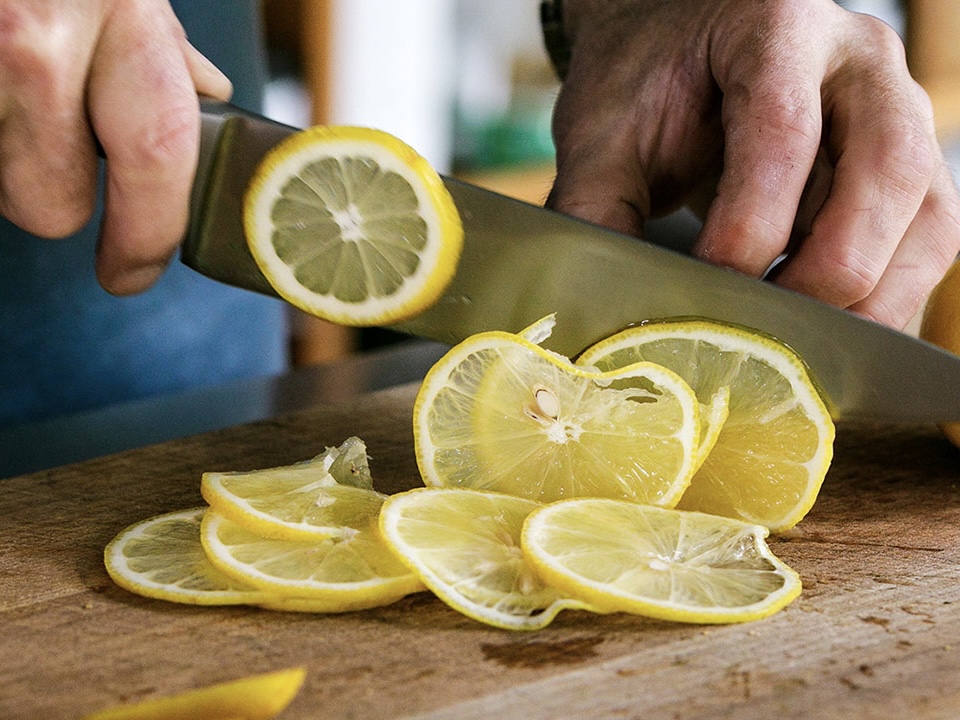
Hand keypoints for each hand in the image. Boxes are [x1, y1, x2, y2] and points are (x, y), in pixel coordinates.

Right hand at [0, 0, 231, 293]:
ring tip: (9, 96)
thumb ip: (159, 42)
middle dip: (56, 195)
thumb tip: (207, 94)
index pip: (158, 156)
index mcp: (121, 11)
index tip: (133, 273)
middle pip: (52, 204)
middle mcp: (39, 38)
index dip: (150, 235)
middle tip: (53, 148)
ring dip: (5, 161)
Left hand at [547, 0, 959, 328]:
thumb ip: (594, 207)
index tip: (706, 288)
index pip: (783, 131)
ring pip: (927, 211)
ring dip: (872, 296)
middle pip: (886, 168)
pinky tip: (827, 331)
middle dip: (827, 270)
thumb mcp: (603, 129)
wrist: (683, 40)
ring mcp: (898, 107)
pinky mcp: (908, 162)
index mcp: (776, 26)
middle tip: (766, 333)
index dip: (749, 226)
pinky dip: (885, 297)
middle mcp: (858, 58)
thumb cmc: (647, 79)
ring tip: (802, 346)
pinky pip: (927, 239)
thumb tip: (595, 305)